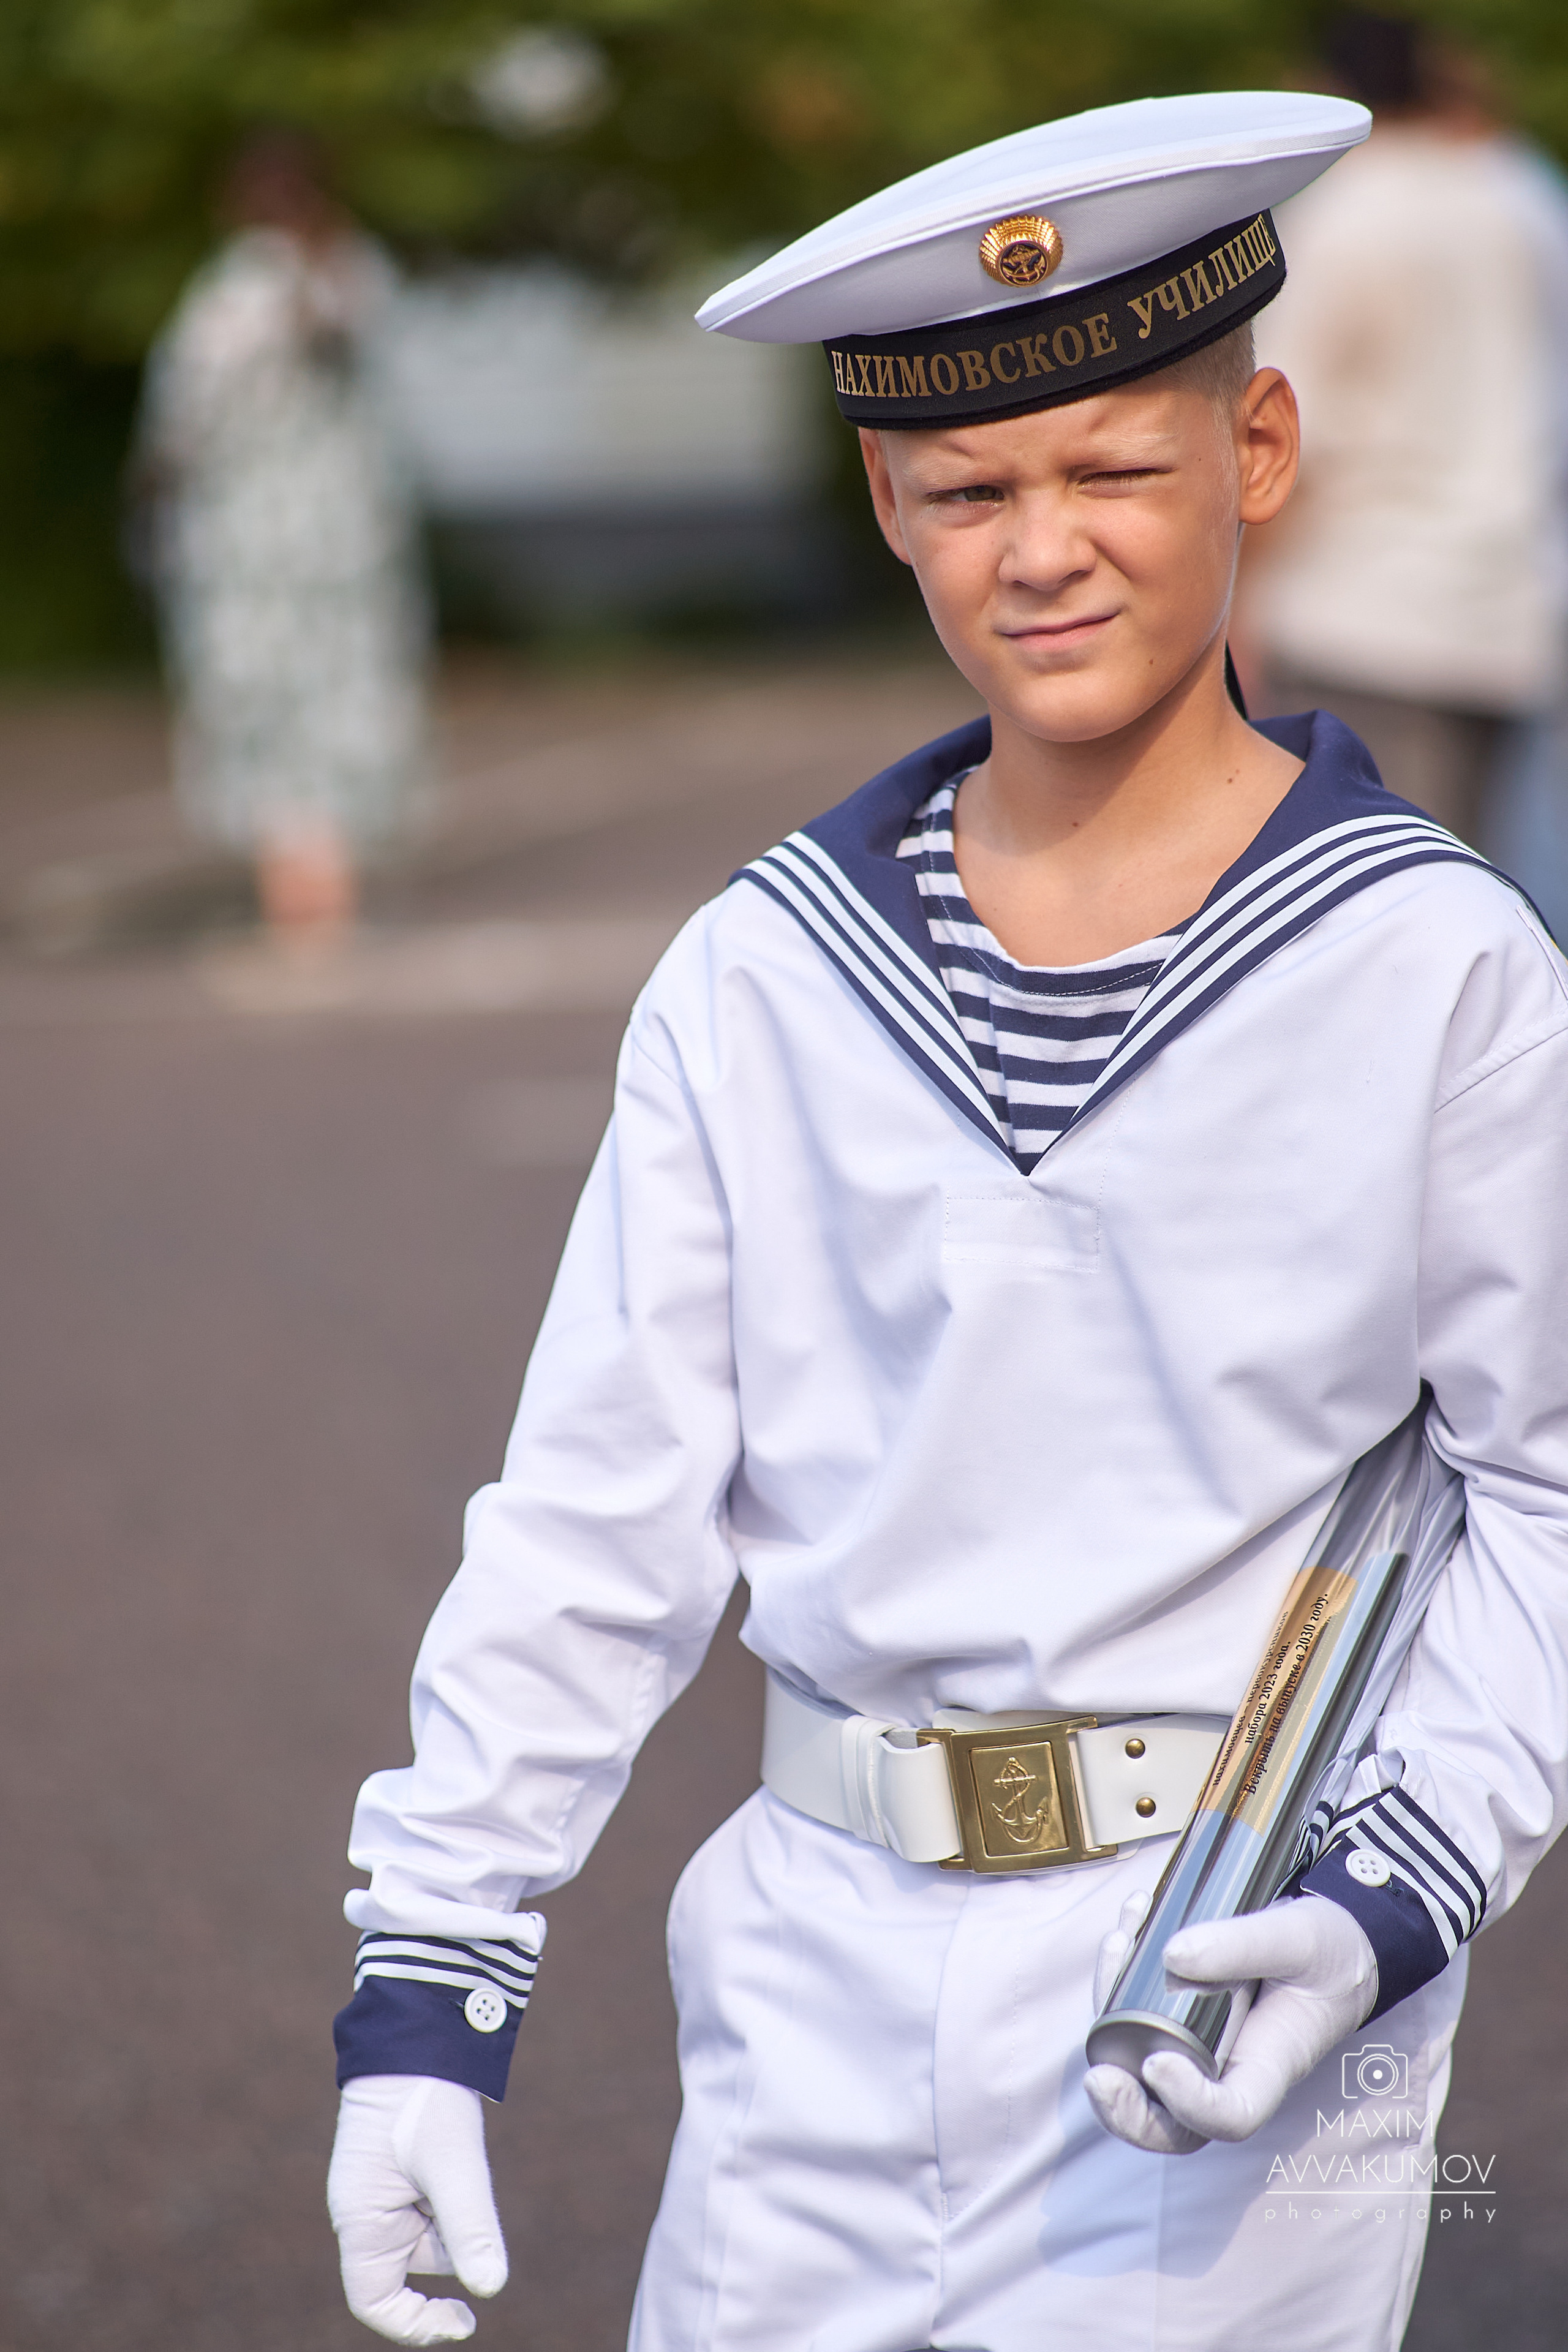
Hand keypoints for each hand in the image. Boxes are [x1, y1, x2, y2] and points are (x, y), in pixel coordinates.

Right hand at [328, 2076, 507, 2343]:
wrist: (416, 2031)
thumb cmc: (425, 2097)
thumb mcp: (454, 2165)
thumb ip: (470, 2229)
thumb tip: (491, 2288)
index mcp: (360, 2219)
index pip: (374, 2301)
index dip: (414, 2323)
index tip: (465, 2322)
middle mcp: (364, 2211)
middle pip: (410, 2268)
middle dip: (449, 2247)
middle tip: (469, 2201)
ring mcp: (381, 2192)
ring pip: (428, 2235)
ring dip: (453, 2215)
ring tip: (457, 2158)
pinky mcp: (401, 2173)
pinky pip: (431, 2205)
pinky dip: (451, 2195)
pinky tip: (456, 2152)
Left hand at [1085, 1894, 1377, 2154]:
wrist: (1334, 1939)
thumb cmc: (1328, 1950)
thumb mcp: (1298, 1938)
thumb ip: (1244, 1945)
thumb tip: (1171, 1955)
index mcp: (1270, 2066)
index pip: (1230, 2116)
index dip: (1189, 2104)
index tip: (1158, 2062)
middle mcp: (1230, 2070)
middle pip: (1172, 2124)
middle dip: (1127, 2113)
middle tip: (1096, 2077)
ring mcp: (1201, 2050)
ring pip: (1141, 2074)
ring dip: (1110, 2027)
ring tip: (1116, 1946)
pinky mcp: (1181, 2021)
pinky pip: (1137, 2022)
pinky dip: (1120, 1979)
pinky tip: (1128, 1923)